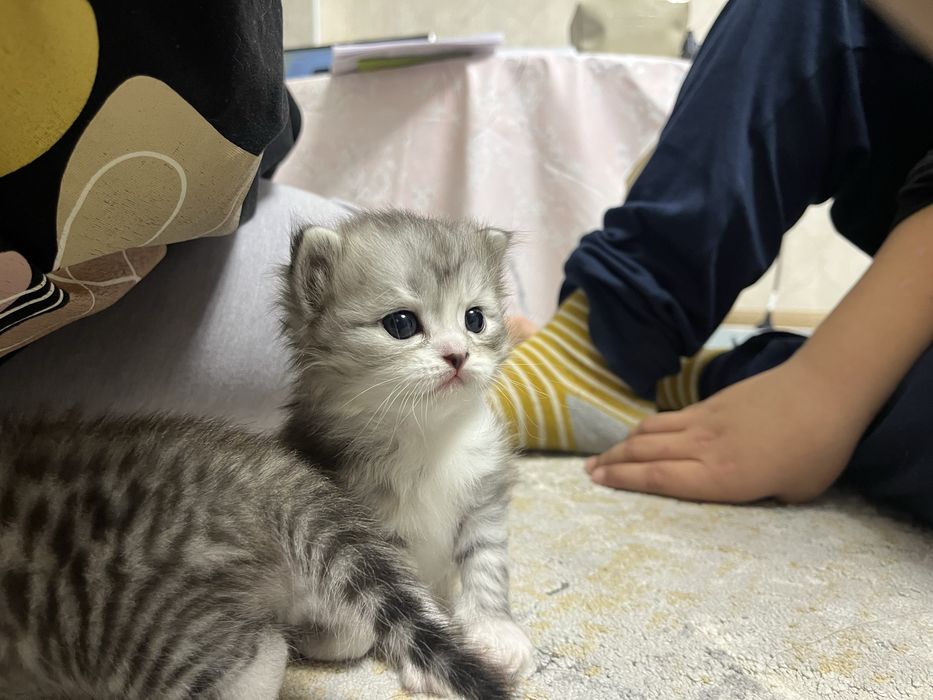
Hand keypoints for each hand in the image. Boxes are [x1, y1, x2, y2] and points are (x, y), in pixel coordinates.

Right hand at [584, 356, 866, 502]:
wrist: (823, 390)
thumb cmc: (817, 449)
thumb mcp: (794, 493)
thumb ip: (759, 496)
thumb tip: (742, 491)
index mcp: (720, 477)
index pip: (657, 479)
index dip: (623, 481)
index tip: (598, 483)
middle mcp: (702, 448)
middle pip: (643, 453)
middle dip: (611, 463)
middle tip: (588, 472)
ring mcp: (703, 421)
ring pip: (650, 432)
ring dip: (622, 444)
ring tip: (603, 455)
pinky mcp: (710, 402)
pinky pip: (668, 418)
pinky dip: (646, 428)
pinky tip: (641, 434)